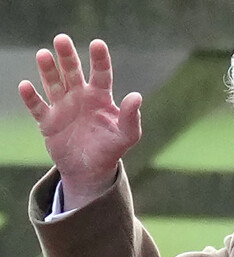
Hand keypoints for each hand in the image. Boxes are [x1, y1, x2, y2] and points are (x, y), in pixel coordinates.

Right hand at [18, 34, 141, 207]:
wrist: (91, 170)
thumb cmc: (111, 148)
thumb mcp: (127, 136)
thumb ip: (131, 117)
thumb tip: (136, 96)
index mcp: (100, 97)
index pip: (101, 74)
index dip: (99, 59)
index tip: (98, 44)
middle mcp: (80, 97)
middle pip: (72, 72)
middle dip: (67, 56)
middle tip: (62, 39)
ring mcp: (62, 107)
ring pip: (53, 84)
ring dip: (48, 70)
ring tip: (43, 55)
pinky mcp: (48, 122)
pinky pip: (38, 107)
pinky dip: (31, 97)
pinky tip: (26, 86)